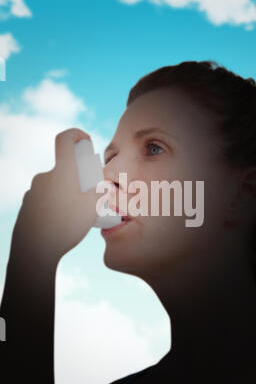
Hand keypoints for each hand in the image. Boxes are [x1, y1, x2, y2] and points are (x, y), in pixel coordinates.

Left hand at [10, 128, 101, 261]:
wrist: (35, 250)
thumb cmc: (66, 227)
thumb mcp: (93, 209)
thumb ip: (99, 193)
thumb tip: (100, 187)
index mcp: (62, 172)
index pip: (64, 138)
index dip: (76, 133)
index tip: (86, 141)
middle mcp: (44, 177)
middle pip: (64, 168)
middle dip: (78, 178)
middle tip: (87, 195)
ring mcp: (33, 190)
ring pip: (55, 185)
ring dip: (66, 193)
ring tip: (75, 215)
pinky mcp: (27, 204)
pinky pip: (45, 198)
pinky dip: (54, 204)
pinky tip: (60, 223)